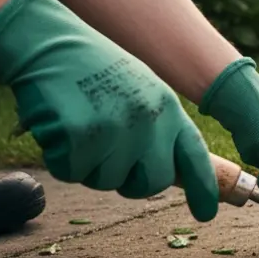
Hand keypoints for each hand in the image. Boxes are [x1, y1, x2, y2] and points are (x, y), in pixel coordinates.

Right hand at [0, 0, 218, 220]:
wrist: (52, 44)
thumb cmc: (95, 70)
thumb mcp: (142, 92)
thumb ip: (157, 129)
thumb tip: (168, 172)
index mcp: (169, 108)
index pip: (195, 157)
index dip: (204, 188)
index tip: (207, 214)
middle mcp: (150, 121)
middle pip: (152, 183)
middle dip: (130, 183)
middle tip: (108, 159)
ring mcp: (118, 129)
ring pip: (106, 181)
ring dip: (89, 165)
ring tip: (81, 126)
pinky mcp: (84, 135)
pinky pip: (72, 172)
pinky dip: (61, 159)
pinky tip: (61, 127)